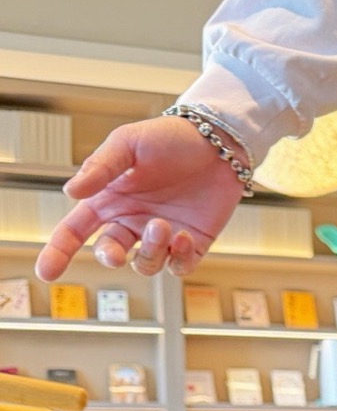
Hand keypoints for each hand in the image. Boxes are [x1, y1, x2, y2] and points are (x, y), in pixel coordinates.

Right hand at [35, 115, 247, 282]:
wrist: (218, 141)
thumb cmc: (169, 138)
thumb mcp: (128, 144)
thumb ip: (100, 168)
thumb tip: (70, 192)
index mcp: (109, 199)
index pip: (75, 230)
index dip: (58, 252)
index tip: (45, 272)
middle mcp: (132, 221)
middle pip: (109, 253)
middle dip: (109, 257)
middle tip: (116, 253)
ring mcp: (162, 235)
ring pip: (146, 264)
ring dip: (150, 251)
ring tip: (162, 224)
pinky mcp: (192, 243)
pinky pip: (178, 266)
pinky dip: (178, 258)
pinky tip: (182, 235)